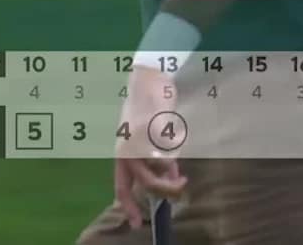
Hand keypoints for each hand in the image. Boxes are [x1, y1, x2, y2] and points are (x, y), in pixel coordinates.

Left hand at [112, 65, 187, 228]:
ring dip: (173, 169)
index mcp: (121, 152)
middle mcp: (125, 148)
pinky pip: (170, 148)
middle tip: (181, 188)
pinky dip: (177, 144)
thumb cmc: (148, 109)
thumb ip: (155, 161)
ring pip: (160, 167)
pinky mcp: (151, 129)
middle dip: (165, 190)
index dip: (128, 206)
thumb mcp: (147, 139)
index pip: (121, 185)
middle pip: (145, 182)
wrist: (148, 79)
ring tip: (180, 160)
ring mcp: (137, 139)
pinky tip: (174, 131)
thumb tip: (170, 179)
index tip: (136, 223)